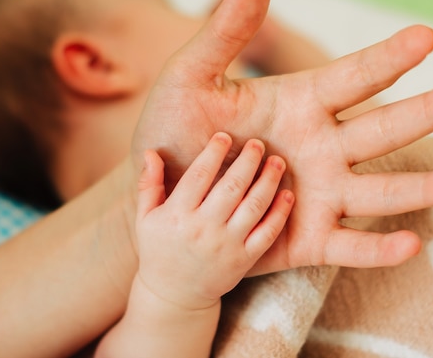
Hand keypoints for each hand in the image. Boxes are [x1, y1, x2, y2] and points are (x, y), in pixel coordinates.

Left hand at [132, 0, 432, 274]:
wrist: (164, 197)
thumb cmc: (175, 133)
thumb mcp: (190, 78)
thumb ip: (224, 33)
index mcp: (299, 103)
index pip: (353, 77)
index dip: (387, 58)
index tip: (425, 37)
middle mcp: (322, 146)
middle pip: (383, 127)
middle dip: (428, 111)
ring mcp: (319, 192)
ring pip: (380, 188)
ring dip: (423, 184)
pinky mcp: (307, 238)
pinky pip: (349, 245)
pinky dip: (378, 248)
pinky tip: (410, 244)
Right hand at [134, 132, 292, 309]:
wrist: (173, 295)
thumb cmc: (158, 250)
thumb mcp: (145, 218)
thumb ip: (148, 184)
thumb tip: (151, 151)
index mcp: (177, 215)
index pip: (199, 176)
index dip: (213, 153)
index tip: (225, 136)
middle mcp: (203, 229)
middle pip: (231, 187)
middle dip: (248, 161)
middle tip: (258, 143)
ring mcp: (226, 245)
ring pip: (253, 207)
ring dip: (268, 181)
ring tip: (277, 161)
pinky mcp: (244, 260)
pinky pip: (267, 233)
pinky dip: (280, 213)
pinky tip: (287, 194)